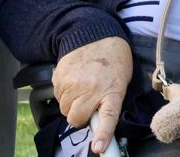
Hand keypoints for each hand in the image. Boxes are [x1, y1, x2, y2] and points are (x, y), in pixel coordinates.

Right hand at [52, 37, 132, 154]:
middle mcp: (92, 89)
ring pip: (65, 109)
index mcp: (112, 90)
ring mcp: (73, 83)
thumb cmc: (113, 60)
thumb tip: (100, 122)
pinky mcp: (59, 77)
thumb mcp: (121, 81)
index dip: (103, 134)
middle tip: (89, 103)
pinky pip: (57, 95)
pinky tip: (75, 79)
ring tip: (83, 86)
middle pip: (76, 119)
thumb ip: (111, 101)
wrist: (95, 34)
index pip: (108, 117)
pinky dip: (64, 92)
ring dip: (72, 103)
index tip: (99, 148)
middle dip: (80, 116)